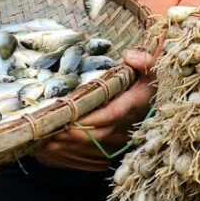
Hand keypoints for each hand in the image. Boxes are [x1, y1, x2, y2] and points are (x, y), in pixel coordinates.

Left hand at [34, 50, 155, 171]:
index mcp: (133, 102)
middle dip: (77, 134)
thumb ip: (144, 60)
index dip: (93, 119)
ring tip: (47, 143)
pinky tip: (53, 143)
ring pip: (93, 138)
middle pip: (99, 131)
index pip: (111, 114)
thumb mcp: (152, 65)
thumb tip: (128, 57)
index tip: (73, 121)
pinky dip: (72, 141)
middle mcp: (124, 117)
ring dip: (71, 141)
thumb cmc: (148, 72)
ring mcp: (116, 124)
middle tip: (54, 134)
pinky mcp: (107, 125)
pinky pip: (90, 137)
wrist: (153, 84)